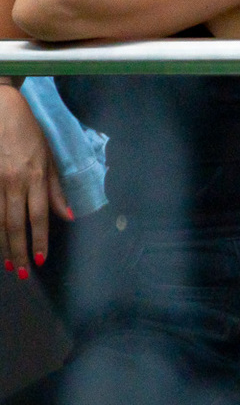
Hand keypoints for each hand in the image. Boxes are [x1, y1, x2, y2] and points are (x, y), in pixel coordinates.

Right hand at [0, 84, 70, 275]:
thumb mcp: (49, 156)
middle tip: (21, 272)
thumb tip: (67, 216)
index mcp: (34, 176)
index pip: (38, 216)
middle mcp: (12, 182)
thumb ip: (55, 188)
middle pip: (15, 223)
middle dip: (18, 250)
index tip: (40, 260)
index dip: (39, 240)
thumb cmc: (28, 132)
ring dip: (2, 244)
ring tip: (7, 262)